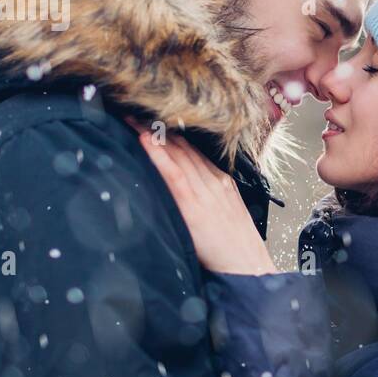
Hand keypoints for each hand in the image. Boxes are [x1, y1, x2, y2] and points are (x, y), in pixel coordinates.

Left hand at [131, 123, 277, 275]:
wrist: (247, 266)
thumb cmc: (235, 248)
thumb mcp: (228, 215)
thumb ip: (210, 201)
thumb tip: (188, 196)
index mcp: (222, 182)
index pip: (193, 150)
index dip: (171, 134)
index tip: (153, 121)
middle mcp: (213, 181)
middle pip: (182, 147)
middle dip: (158, 128)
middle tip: (134, 110)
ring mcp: (204, 191)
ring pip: (176, 154)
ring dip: (151, 134)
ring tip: (130, 118)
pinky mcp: (194, 205)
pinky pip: (174, 173)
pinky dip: (159, 155)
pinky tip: (144, 140)